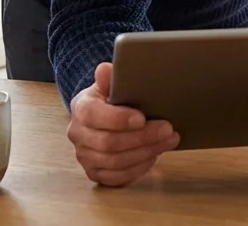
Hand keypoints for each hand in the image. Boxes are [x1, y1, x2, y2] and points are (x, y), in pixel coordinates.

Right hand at [67, 62, 180, 186]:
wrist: (103, 116)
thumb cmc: (111, 98)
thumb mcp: (111, 83)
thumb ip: (110, 78)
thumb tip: (104, 69)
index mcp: (80, 108)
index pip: (93, 115)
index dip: (118, 119)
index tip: (142, 118)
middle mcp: (78, 134)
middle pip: (108, 142)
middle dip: (142, 137)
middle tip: (168, 129)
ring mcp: (85, 156)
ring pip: (115, 161)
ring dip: (146, 152)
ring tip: (169, 140)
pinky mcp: (95, 172)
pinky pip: (118, 177)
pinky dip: (139, 168)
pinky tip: (154, 156)